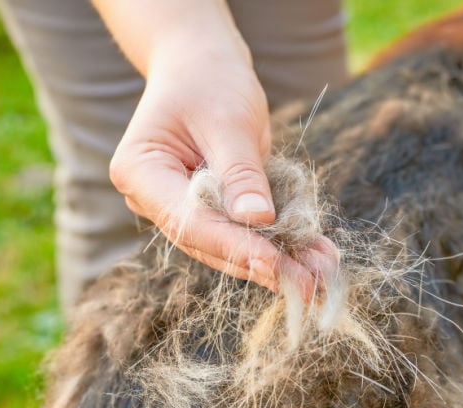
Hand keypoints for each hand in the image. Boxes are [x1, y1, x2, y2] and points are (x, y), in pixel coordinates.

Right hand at [94, 0, 336, 298]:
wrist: (204, 66)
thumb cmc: (210, 80)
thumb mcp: (228, 120)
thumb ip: (241, 172)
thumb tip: (259, 220)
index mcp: (140, 172)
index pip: (189, 221)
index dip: (236, 246)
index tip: (277, 265)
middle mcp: (154, 199)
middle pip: (210, 243)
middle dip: (262, 265)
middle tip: (310, 286)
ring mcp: (180, 208)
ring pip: (230, 247)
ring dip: (278, 261)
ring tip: (322, 274)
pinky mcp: (210, 210)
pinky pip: (244, 233)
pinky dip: (280, 243)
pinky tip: (316, 256)